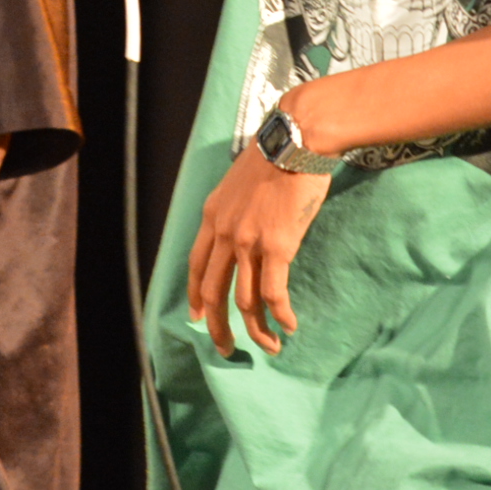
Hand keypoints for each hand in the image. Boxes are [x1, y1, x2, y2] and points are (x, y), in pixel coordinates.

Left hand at [187, 142, 331, 356]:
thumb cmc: (274, 156)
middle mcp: (225, 233)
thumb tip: (241, 228)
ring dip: (256, 330)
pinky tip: (290, 326)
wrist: (295, 141)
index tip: (197, 316)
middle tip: (226, 348)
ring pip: (244, 300)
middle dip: (216, 326)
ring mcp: (249, 242)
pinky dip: (281, 316)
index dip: (195, 296)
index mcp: (212, 217)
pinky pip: (275, 294)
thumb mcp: (237, 183)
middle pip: (213, 292)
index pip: (196, 266)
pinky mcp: (278, 247)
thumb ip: (234, 209)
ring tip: (269, 347)